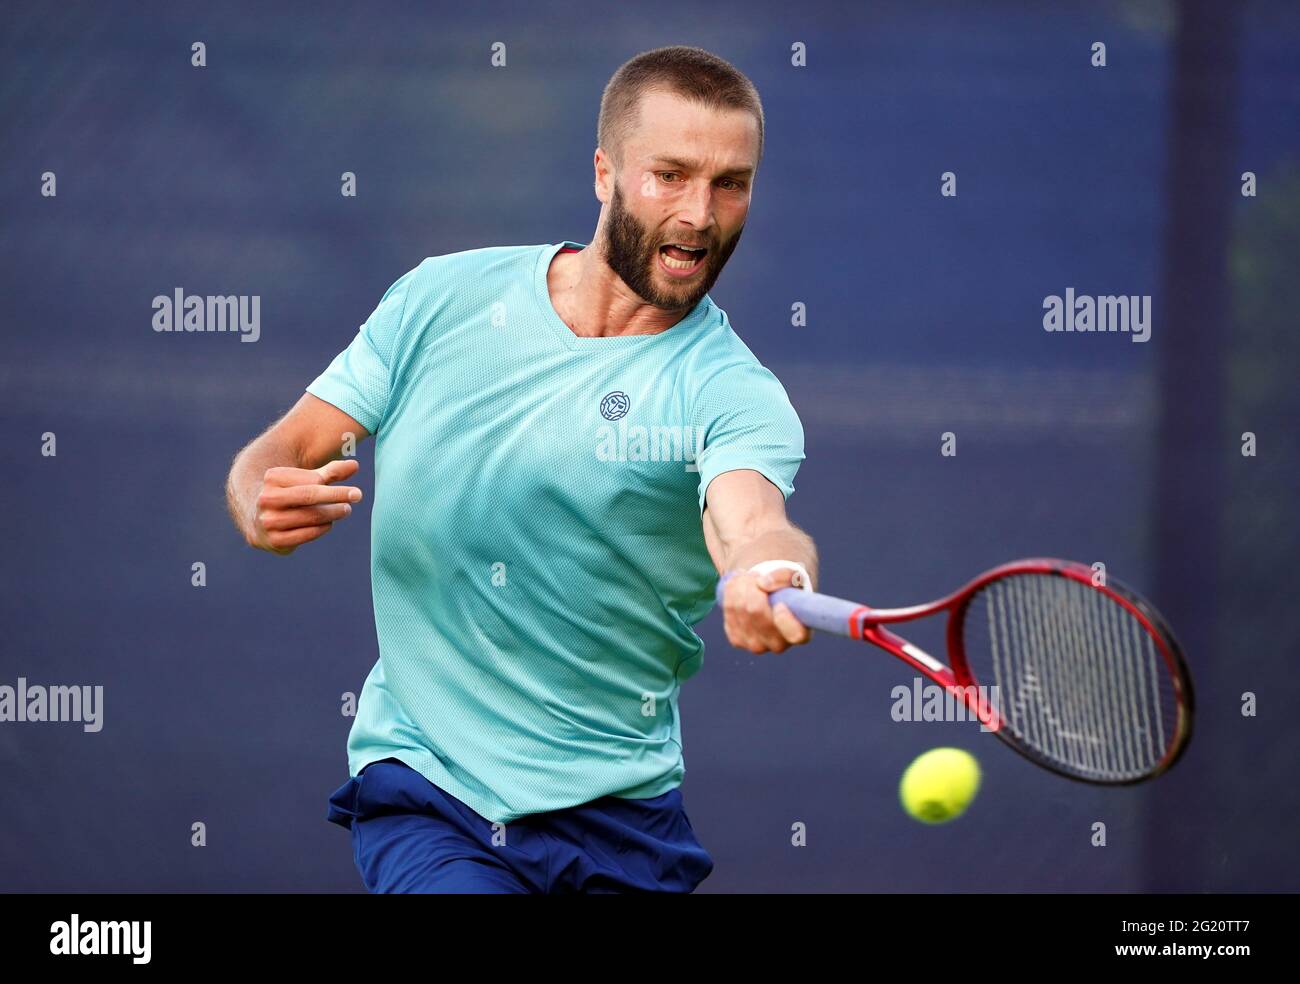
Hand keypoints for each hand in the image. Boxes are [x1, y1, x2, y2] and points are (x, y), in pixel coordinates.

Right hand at [245, 458, 362, 553]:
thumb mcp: (306, 479)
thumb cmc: (290, 493)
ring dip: (333, 514)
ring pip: (311, 517)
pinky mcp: (274, 541)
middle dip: (337, 497)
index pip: (312, 481)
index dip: (336, 487)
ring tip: (345, 510)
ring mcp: (269, 521)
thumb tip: (355, 465)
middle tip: (357, 497)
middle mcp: (266, 499)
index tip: (355, 492)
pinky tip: (328, 523)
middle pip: (310, 496)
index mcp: (273, 478)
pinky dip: (322, 528)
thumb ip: (331, 472)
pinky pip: (307, 535)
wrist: (256, 518)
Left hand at [719, 567, 811, 653]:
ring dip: (740, 585)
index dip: (785, 619)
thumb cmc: (787, 589)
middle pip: (756, 611)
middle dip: (753, 586)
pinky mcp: (737, 640)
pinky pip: (728, 610)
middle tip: (756, 575)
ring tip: (748, 579)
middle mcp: (778, 645)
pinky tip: (739, 588)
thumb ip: (785, 577)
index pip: (796, 635)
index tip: (779, 602)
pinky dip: (731, 592)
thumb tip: (763, 584)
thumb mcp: (794, 577)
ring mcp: (756, 645)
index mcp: (800, 632)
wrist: (768, 596)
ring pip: (738, 607)